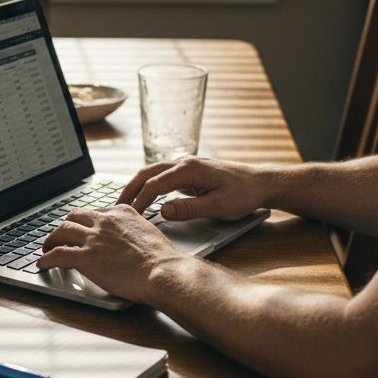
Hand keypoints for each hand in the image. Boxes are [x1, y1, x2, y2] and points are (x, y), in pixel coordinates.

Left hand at [38, 204, 187, 303]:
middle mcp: (105, 221)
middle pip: (74, 217)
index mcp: (121, 212)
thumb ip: (133, 230)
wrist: (162, 272)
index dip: (84, 221)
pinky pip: (58, 254)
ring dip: (51, 240)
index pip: (94, 211)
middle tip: (60, 235)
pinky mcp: (86, 258)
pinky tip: (43, 263)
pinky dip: (46, 259)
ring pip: (61, 231)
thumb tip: (128, 239)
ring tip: (47, 248)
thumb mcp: (148, 232)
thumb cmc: (162, 259)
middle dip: (64, 226)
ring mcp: (94, 239)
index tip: (81, 227)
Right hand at [118, 157, 274, 220]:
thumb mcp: (218, 207)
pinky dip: (149, 185)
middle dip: (130, 189)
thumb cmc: (244, 194)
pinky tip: (145, 196)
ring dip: (138, 185)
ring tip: (125, 202)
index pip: (155, 184)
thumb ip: (189, 209)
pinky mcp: (191, 172)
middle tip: (116, 206)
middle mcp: (185, 162)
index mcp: (189, 169)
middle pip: (148, 173)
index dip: (140, 200)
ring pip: (154, 172)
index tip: (129, 215)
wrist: (262, 182)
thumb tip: (163, 211)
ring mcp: (187, 165)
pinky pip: (163, 176)